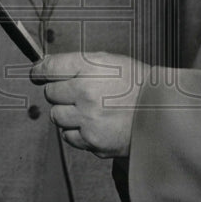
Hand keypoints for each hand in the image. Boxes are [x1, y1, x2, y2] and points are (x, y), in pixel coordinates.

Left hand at [31, 51, 145, 158]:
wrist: (163, 112)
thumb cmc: (138, 84)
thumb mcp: (110, 61)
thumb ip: (79, 63)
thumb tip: (48, 67)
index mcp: (90, 67)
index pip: (49, 68)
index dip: (39, 71)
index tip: (36, 74)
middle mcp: (85, 92)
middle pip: (50, 93)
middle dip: (60, 93)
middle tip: (77, 93)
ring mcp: (88, 118)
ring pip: (56, 116)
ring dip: (66, 113)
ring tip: (88, 110)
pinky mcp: (92, 141)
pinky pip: (68, 136)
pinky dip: (76, 132)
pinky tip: (93, 124)